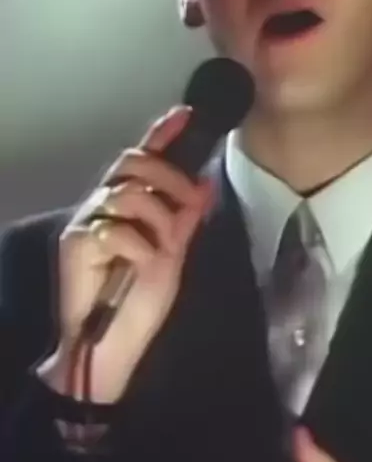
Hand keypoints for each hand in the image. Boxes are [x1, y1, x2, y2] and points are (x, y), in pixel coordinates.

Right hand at [38, 106, 212, 402]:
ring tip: (164, 247)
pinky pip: (116, 229)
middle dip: (169, 177)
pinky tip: (141, 266)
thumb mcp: (172, 255)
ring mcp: (86, 222)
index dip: (161, 135)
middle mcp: (102, 206)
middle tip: (188, 205)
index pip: (142, 161)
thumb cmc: (139, 304)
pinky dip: (139, 247)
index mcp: (125, 206)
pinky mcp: (76, 243)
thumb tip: (205, 184)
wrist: (113, 346)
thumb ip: (184, 220)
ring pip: (128, 193)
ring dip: (158, 218)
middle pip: (132, 163)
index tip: (186, 114)